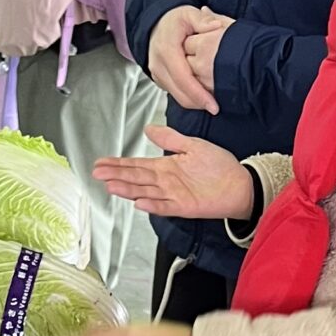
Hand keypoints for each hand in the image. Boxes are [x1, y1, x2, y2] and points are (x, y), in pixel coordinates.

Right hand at [95, 124, 252, 220]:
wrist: (238, 183)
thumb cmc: (218, 166)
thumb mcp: (192, 145)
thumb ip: (169, 138)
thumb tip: (149, 128)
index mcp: (166, 166)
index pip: (136, 164)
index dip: (118, 163)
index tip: (102, 162)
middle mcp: (166, 182)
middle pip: (135, 178)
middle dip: (116, 175)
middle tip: (97, 173)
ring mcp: (173, 195)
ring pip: (145, 192)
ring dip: (128, 190)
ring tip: (111, 186)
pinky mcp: (184, 207)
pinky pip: (164, 206)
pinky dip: (152, 204)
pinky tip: (139, 202)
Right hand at [147, 6, 224, 114]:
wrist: (156, 26)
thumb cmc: (174, 21)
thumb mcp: (189, 14)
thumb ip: (203, 20)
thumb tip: (216, 26)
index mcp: (166, 50)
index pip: (183, 78)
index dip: (198, 94)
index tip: (213, 105)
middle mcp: (159, 65)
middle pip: (180, 93)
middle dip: (198, 103)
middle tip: (216, 107)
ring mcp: (158, 74)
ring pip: (177, 96)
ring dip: (194, 102)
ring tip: (211, 102)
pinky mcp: (160, 80)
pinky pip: (175, 93)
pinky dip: (189, 97)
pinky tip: (202, 95)